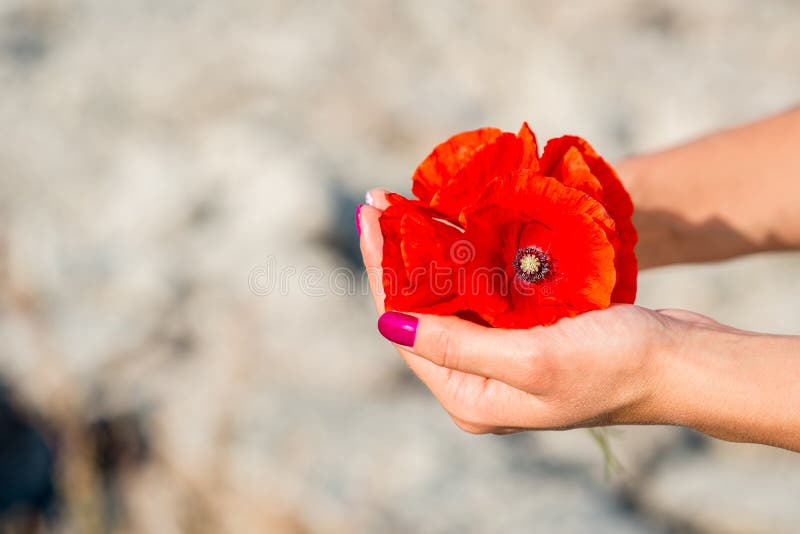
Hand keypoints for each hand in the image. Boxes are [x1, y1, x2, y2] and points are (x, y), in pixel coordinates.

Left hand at [358, 189, 723, 433]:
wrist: (682, 363)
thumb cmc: (614, 365)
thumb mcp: (531, 360)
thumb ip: (456, 346)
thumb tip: (388, 324)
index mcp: (470, 398)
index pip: (405, 330)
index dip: (381, 273)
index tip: (369, 219)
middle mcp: (478, 382)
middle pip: (421, 312)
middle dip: (398, 258)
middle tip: (379, 204)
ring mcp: (502, 358)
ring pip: (449, 299)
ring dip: (428, 254)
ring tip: (406, 207)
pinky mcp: (526, 336)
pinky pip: (482, 294)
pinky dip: (466, 261)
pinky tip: (453, 227)